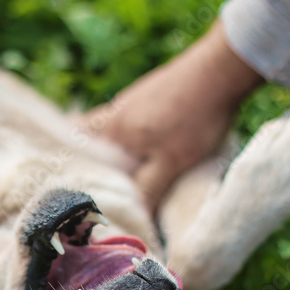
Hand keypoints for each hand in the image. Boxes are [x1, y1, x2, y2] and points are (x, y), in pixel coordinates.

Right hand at [83, 21, 262, 213]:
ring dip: (116, 148)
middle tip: (97, 182)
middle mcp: (117, 111)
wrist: (223, 70)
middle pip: (90, 135)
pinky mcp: (154, 93)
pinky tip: (151, 145)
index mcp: (113, 129)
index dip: (68, 162)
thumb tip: (134, 219)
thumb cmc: (194, 119)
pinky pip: (133, 119)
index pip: (73, 144)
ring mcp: (135, 98)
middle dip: (92, 158)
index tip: (66, 181)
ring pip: (113, 128)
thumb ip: (149, 190)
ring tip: (125, 172)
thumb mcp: (171, 163)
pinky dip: (134, 136)